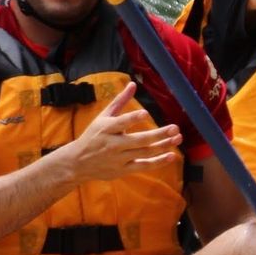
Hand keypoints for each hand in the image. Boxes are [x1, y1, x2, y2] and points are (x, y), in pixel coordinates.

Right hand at [64, 83, 181, 181]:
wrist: (78, 162)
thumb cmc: (94, 135)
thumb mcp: (103, 117)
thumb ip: (120, 101)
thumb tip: (133, 84)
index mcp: (106, 128)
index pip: (120, 123)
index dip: (132, 118)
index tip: (145, 113)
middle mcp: (113, 144)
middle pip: (139, 140)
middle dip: (158, 134)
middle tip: (175, 128)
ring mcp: (118, 158)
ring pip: (144, 153)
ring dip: (163, 146)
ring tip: (177, 138)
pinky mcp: (123, 170)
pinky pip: (143, 166)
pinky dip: (158, 162)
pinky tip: (172, 155)